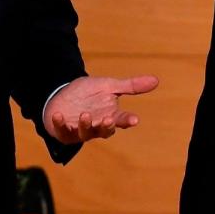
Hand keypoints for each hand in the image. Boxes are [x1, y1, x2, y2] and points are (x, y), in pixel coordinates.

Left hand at [43, 74, 158, 143]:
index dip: (127, 120)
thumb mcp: (109, 86)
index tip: (134, 119)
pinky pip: (62, 131)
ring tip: (85, 114)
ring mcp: (81, 130)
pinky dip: (60, 124)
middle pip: (105, 130)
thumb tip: (156, 80)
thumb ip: (130, 86)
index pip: (122, 120)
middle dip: (106, 126)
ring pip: (85, 133)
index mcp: (110, 115)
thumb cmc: (89, 94)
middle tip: (109, 119)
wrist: (64, 96)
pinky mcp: (64, 131)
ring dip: (85, 125)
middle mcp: (97, 126)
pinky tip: (58, 115)